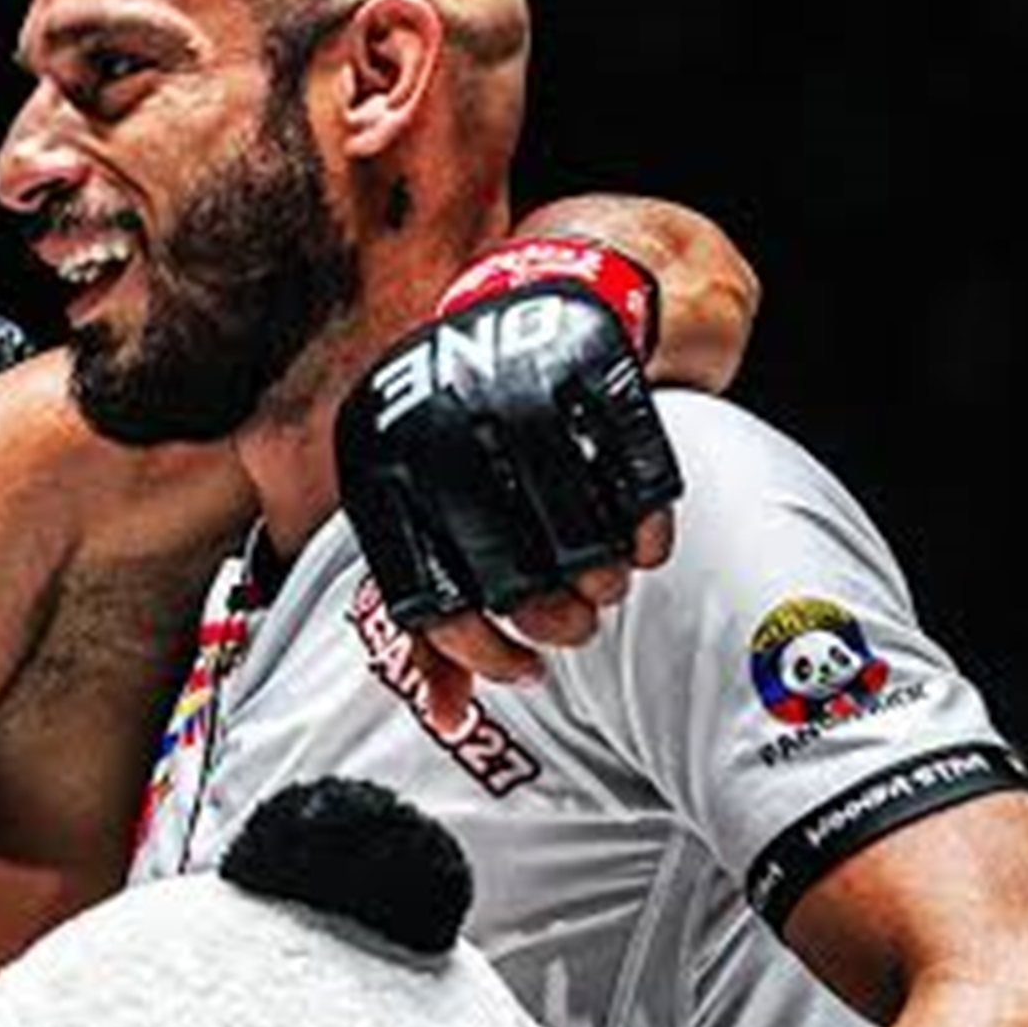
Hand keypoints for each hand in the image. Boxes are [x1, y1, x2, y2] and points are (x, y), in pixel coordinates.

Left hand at [334, 239, 679, 731]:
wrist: (517, 307)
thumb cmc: (456, 438)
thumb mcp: (420, 511)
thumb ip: (427, 616)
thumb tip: (450, 719)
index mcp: (378, 469)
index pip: (428, 599)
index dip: (482, 652)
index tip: (522, 670)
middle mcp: (439, 427)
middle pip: (509, 573)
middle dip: (552, 620)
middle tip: (574, 627)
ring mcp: (517, 391)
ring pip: (578, 532)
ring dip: (601, 582)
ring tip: (604, 588)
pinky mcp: (592, 366)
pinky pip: (636, 475)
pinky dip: (648, 527)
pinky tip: (645, 549)